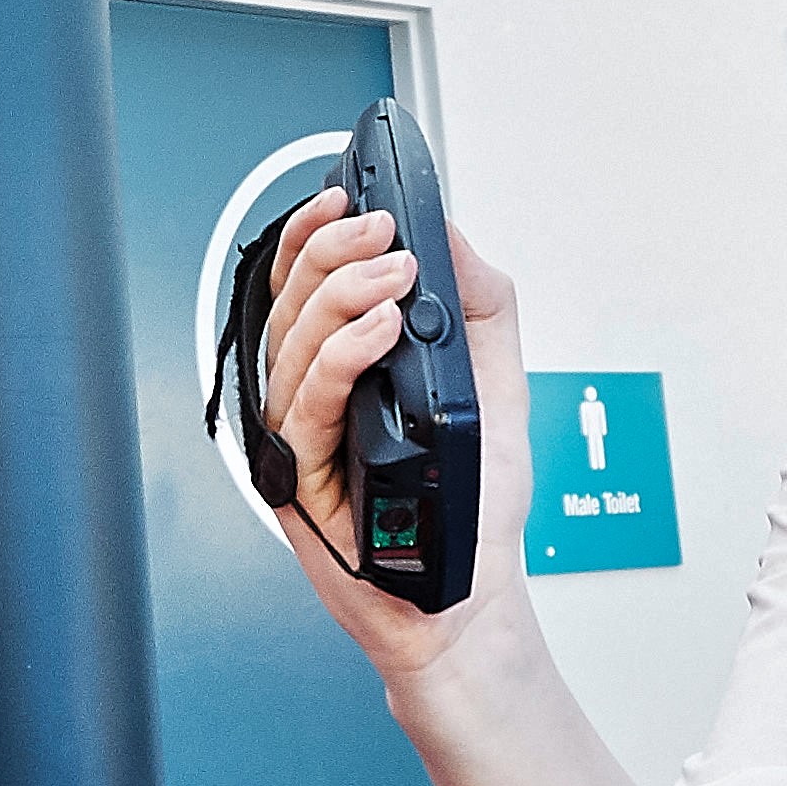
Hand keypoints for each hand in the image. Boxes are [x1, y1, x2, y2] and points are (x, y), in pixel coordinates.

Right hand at [254, 187, 534, 681]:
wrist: (474, 588)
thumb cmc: (473, 503)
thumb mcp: (496, 382)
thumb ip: (480, 306)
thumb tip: (454, 236)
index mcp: (342, 368)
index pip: (308, 284)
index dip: (316, 233)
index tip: (350, 197)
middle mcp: (312, 398)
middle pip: (291, 302)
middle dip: (331, 250)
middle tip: (382, 230)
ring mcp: (302, 437)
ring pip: (292, 345)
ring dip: (340, 295)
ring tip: (392, 272)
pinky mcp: (301, 479)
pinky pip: (307, 404)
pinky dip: (341, 357)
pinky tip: (379, 328)